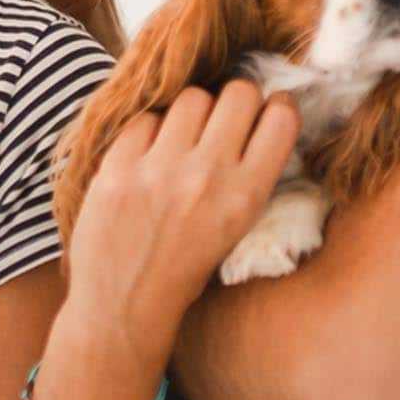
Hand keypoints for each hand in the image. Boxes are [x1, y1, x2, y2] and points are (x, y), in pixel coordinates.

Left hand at [64, 81, 299, 365]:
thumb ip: (248, 177)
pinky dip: (150, 131)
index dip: (276, 108)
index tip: (266, 113)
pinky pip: (146, 118)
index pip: (280, 119)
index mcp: (245, 197)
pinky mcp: (118, 167)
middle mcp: (208, 176)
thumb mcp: (236, 229)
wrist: (123, 307)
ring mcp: (160, 168)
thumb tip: (259, 116)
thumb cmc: (185, 271)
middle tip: (222, 121)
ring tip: (182, 139)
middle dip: (235, 101)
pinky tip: (148, 156)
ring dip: (192, 113)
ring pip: (192, 97)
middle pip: (239, 93)